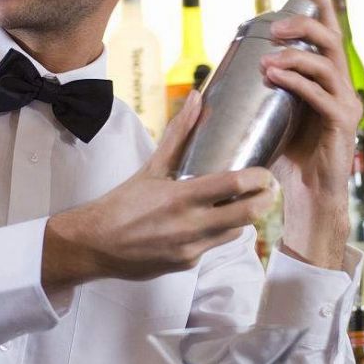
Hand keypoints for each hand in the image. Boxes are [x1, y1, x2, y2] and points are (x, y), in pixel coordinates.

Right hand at [42, 91, 275, 292]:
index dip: (258, 179)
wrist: (94, 245)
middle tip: (269, 190)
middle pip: (247, 215)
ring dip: (243, 218)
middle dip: (265, 201)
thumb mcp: (152, 167)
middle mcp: (190, 225)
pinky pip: (214, 246)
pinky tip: (208, 222)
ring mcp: (190, 248)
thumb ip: (178, 134)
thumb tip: (196, 98)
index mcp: (181, 196)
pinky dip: (217, 233)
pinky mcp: (187, 265)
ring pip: (235, 232)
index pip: (234, 185)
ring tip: (241, 203)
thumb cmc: (122, 203)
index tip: (265, 173)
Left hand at [260, 0, 360, 270]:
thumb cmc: (288, 156)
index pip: (332, 33)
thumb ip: (262, 92)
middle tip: (272, 27)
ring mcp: (346, 105)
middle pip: (332, 40)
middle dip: (302, 26)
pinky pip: (321, 96)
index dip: (319, 8)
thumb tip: (219, 74)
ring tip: (266, 58)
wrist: (308, 195)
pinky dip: (297, 82)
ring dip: (295, 55)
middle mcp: (342, 86)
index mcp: (329, 79)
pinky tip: (275, 76)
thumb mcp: (274, 114)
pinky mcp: (342, 125)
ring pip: (327, 65)